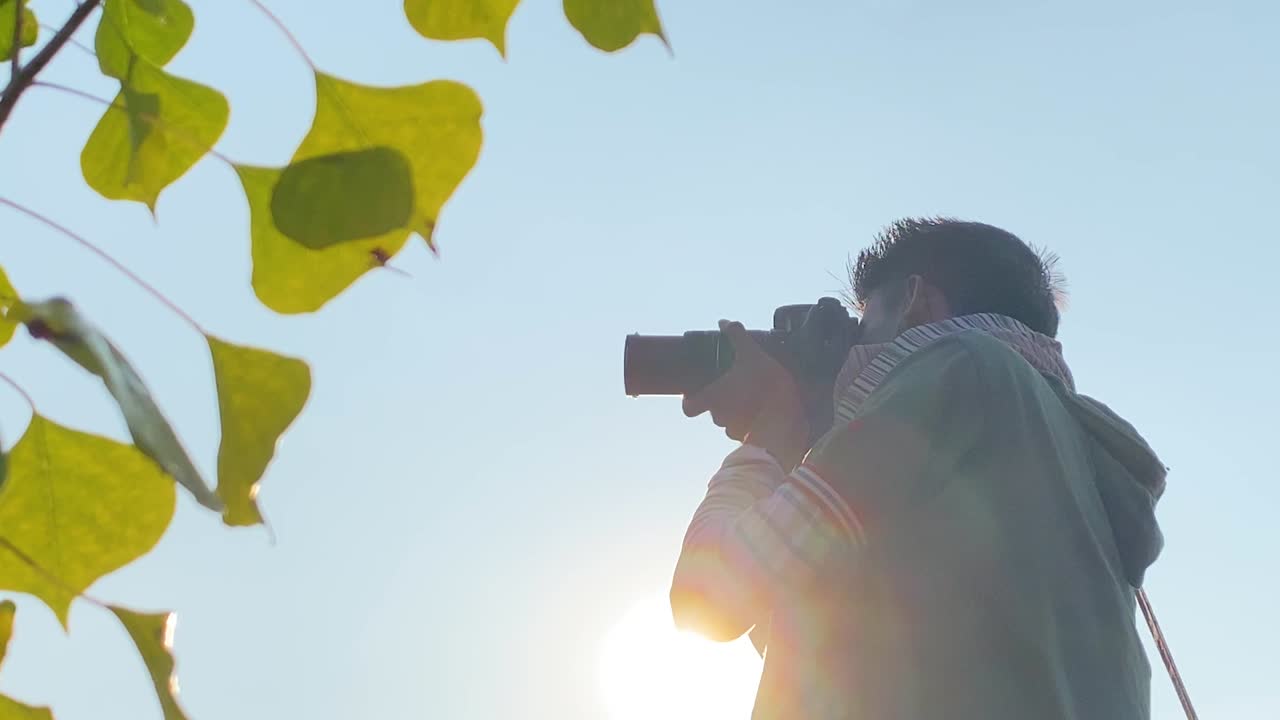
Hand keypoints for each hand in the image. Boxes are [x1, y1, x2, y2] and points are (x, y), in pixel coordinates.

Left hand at [682, 320, 811, 466]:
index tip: (696, 391)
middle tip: (736, 386)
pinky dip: (753, 422)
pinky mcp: (753, 439)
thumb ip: (737, 337)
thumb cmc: (764, 387)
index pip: (688, 408)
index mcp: (713, 398)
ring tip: (755, 397)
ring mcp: (735, 431)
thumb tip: (724, 322)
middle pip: (713, 411)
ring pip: (731, 421)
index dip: (690, 401)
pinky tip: (767, 410)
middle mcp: (719, 417)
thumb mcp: (752, 354)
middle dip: (723, 400)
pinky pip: (748, 430)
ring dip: (739, 412)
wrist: (787, 419)